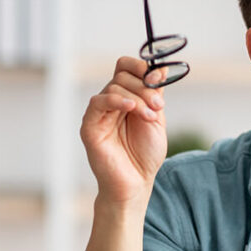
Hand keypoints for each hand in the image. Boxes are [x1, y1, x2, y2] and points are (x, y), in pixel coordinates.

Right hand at [80, 57, 168, 205]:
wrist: (137, 183)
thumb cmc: (145, 155)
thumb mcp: (156, 119)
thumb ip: (155, 94)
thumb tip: (161, 68)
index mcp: (126, 97)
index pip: (126, 67)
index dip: (142, 67)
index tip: (159, 78)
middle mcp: (111, 102)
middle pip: (122, 74)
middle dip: (145, 86)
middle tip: (158, 106)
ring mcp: (99, 113)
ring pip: (114, 86)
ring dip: (138, 98)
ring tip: (150, 117)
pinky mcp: (90, 126)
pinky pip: (98, 102)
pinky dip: (117, 100)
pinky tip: (132, 109)